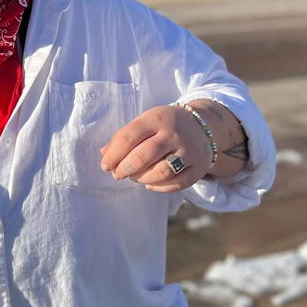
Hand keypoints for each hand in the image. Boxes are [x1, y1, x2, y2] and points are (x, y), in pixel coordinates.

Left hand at [98, 104, 213, 192]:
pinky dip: (159, 187)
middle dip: (125, 168)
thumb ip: (124, 137)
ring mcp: (188, 151)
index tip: (105, 165)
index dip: (114, 154)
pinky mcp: (199, 166)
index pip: (129, 136)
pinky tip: (149, 183)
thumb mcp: (144, 122)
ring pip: (161, 172)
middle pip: (144, 156)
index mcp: (156, 119)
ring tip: (134, 177)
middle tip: (117, 174)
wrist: (201, 125)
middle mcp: (173, 134)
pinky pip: (178, 184)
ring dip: (142, 178)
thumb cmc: (163, 125)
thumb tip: (104, 154)